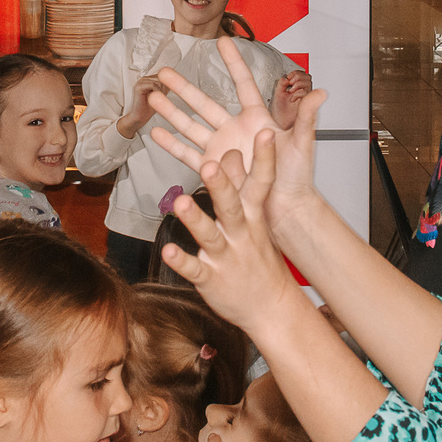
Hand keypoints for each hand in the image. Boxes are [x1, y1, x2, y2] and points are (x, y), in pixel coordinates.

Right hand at [116, 73, 166, 139]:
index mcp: (148, 79)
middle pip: (161, 76)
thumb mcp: (162, 94)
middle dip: (164, 87)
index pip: (162, 74)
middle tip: (161, 97)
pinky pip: (153, 84)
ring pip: (158, 80)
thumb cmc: (149, 108)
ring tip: (158, 98)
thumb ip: (166, 86)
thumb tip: (175, 79)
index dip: (166, 84)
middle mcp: (144, 79)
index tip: (165, 93)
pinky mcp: (139, 87)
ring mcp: (140, 82)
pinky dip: (158, 91)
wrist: (140, 118)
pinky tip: (156, 98)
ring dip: (162, 90)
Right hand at [149, 38, 327, 225]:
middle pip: (205, 104)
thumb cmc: (298, 177)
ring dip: (171, 112)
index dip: (233, 63)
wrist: (287, 208)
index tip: (222, 43)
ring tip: (153, 98)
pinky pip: (188, 154)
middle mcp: (236, 131)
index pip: (242, 85)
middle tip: (166, 72)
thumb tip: (320, 92)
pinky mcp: (213, 170)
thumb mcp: (303, 144)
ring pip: (191, 126)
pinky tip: (157, 133)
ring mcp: (222, 149)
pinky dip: (171, 145)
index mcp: (257, 120)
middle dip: (183, 87)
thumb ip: (308, 116)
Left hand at [156, 132, 308, 334]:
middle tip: (212, 165)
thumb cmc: (261, 260)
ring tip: (182, 204)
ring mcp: (226, 257)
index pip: (261, 184)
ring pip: (210, 235)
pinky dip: (182, 261)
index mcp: (253, 217)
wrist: (271, 308)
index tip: (266, 133)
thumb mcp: (256, 220)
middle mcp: (241, 235)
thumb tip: (230, 153)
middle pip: (231, 206)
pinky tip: (169, 251)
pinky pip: (194, 269)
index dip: (264, 158)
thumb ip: (240, 186)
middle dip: (222, 185)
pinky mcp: (211, 278)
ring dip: (196, 220)